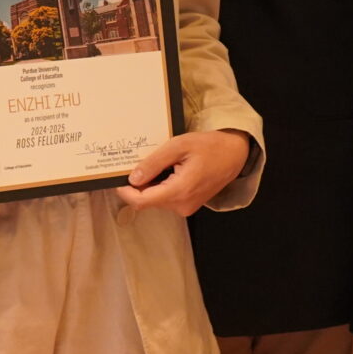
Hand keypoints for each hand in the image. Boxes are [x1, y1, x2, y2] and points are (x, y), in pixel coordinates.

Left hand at [118, 130, 252, 217]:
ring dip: (151, 184)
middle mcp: (181, 205)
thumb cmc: (209, 146)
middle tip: (139, 162)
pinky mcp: (188, 205)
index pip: (140, 201)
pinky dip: (161, 186)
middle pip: (147, 201)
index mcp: (179, 191)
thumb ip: (154, 163)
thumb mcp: (179, 146)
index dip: (125, 191)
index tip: (118, 177)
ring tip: (160, 163)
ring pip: (156, 200)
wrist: (234, 155)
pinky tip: (169, 170)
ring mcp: (186, 207)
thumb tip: (133, 178)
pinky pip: (166, 199)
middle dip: (138, 184)